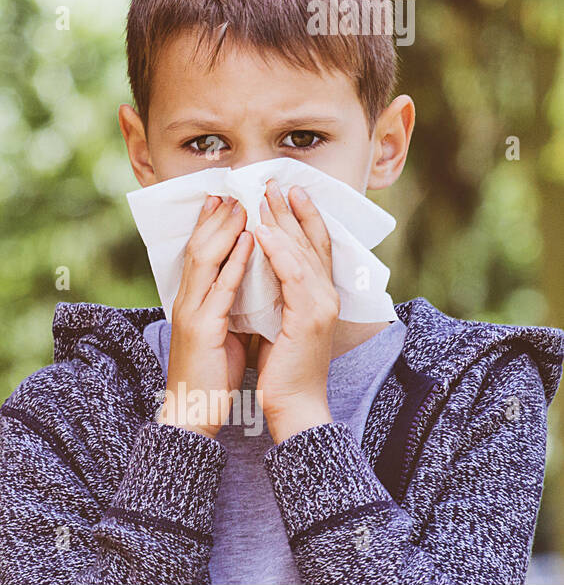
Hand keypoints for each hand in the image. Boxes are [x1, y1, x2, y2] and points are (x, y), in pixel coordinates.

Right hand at [159, 193, 254, 438]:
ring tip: (241, 204)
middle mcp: (187, 301)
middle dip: (216, 218)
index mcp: (192, 302)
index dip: (210, 226)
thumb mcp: (219, 335)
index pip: (199, 255)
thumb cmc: (209, 377)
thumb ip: (227, 309)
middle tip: (232, 190)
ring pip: (206, 259)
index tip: (224, 200)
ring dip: (225, 228)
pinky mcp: (203, 327)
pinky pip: (222, 287)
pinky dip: (235, 261)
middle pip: (199, 248)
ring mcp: (192, 312)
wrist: (192, 412)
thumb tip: (246, 290)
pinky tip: (249, 241)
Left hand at [251, 180, 337, 442]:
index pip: (313, 245)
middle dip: (290, 209)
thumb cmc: (281, 364)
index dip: (303, 216)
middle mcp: (326, 294)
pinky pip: (293, 276)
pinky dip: (279, 251)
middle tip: (273, 181)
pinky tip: (264, 232)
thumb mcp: (277, 316)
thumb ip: (275, 290)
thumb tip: (258, 263)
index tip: (286, 190)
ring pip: (302, 252)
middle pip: (310, 241)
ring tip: (266, 197)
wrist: (291, 403)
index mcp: (318, 294)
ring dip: (283, 222)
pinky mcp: (309, 317)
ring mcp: (321, 305)